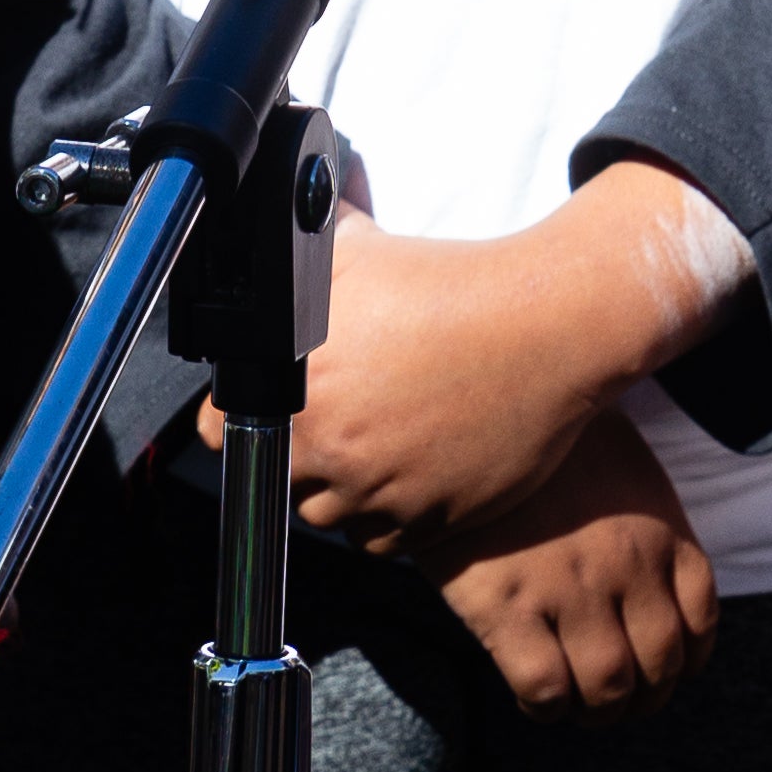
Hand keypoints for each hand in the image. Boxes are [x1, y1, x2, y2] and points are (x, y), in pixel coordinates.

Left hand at [280, 169, 749, 554]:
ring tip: (378, 441)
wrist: (547, 322)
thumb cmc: (457, 282)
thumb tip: (267, 229)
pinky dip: (387, 517)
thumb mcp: (359, 246)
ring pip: (327, 517)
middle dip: (301, 451)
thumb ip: (298, 250)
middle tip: (342, 416)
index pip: (224, 431)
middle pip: (279, 479)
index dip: (247, 415)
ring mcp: (380, 491)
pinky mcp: (427, 522)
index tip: (278, 404)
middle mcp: (331, 447)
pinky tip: (409, 469)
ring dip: (342, 489)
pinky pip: (381, 542)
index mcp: (300, 387)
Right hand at [417, 406, 716, 721]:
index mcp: (660, 526)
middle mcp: (626, 563)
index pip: (701, 621)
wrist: (466, 409)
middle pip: (660, 666)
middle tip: (619, 700)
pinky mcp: (505, 606)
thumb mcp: (620, 459)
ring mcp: (568, 587)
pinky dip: (548, 708)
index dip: (687, 661)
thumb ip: (644, 516)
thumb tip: (652, 576)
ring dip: (599, 711)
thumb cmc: (544, 437)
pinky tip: (535, 696)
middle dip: (644, 698)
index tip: (666, 671)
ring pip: (608, 688)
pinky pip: (545, 688)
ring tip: (580, 705)